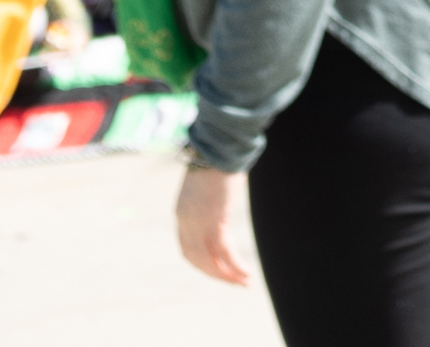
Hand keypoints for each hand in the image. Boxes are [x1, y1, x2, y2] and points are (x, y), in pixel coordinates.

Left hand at [175, 163, 252, 285]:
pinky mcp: (215, 220)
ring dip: (226, 276)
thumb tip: (220, 203)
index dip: (202, 264)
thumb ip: (207, 201)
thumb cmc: (216, 161)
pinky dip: (235, 266)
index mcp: (181, 211)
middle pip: (196, 259)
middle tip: (234, 282)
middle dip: (215, 273)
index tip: (219, 271)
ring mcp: (198, 221)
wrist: (219, 146)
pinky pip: (225, 252)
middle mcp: (185, 220)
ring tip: (244, 283)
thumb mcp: (206, 186)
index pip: (187, 248)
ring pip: (209, 260)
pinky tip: (247, 274)